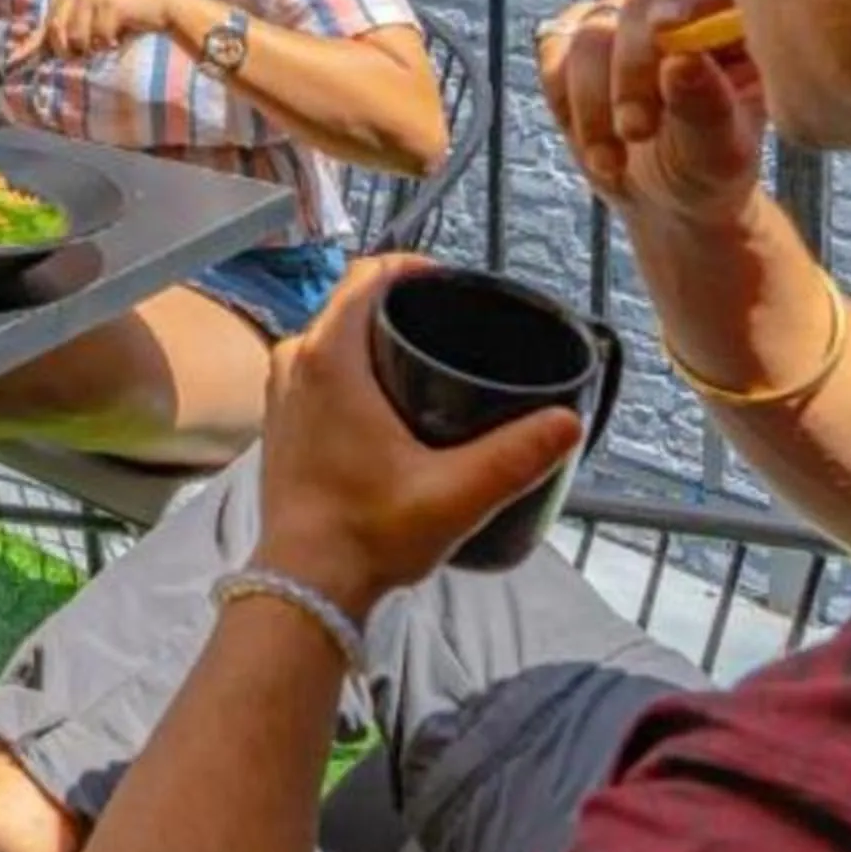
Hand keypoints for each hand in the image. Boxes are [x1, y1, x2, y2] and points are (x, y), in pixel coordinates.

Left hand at [21, 0, 174, 60]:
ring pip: (78, 38)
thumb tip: (35, 54)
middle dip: (72, 50)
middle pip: (58, 33)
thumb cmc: (125, 19)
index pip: (47, 22)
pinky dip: (111, 41)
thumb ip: (67, 34)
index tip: (13, 62)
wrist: (162, 7)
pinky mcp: (107, 0)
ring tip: (110, 36)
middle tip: (92, 49)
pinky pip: (99, 37)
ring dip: (95, 45)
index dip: (31, 44)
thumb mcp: (91, 24)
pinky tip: (122, 30)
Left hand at [253, 255, 584, 619]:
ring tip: (426, 359)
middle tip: (450, 325)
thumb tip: (568, 422)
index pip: (366, 275)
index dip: (411, 267)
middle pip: (349, 302)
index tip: (452, 283)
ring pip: (331, 336)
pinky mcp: (281, 420)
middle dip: (399, 303)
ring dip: (372, 336)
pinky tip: (390, 397)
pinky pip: (317, 367)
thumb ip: (516, 456)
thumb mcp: (456, 494)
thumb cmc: (370, 533)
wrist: (306, 584)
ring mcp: (281, 391)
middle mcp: (295, 360)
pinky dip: (351, 366)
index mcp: (329, 357)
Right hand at [534, 0, 766, 231]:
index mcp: (730, 22)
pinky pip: (553, 48)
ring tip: (611, 161)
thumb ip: (705, 107)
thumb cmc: (708, 169)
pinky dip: (566, 100)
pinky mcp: (575, 39)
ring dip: (592, 103)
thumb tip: (681, 60)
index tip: (666, 28)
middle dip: (629, 75)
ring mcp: (621, 19)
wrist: (666, 196)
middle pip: (637, 9)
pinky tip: (593, 140)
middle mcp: (674, 6)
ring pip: (589, 33)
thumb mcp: (719, 152)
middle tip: (636, 132)